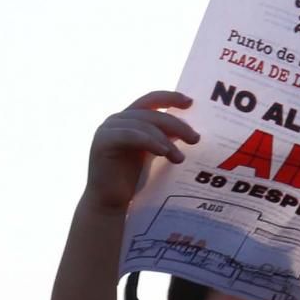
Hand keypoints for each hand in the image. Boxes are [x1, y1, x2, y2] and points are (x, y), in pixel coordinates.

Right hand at [84, 90, 200, 210]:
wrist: (110, 203)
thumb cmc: (133, 180)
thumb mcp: (153, 153)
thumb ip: (165, 138)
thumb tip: (190, 130)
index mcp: (129, 119)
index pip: (151, 100)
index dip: (170, 97)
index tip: (191, 102)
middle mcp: (117, 120)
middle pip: (151, 113)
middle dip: (176, 124)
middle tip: (195, 139)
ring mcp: (108, 129)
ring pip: (143, 124)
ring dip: (165, 139)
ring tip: (179, 158)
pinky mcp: (103, 142)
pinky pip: (131, 135)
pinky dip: (150, 141)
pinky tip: (164, 152)